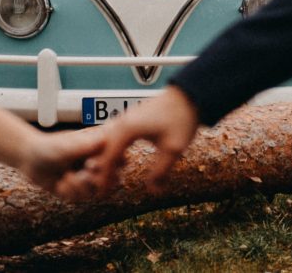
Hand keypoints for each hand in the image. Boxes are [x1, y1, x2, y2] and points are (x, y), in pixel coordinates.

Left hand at [20, 126, 105, 194]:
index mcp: (99, 150)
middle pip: (111, 181)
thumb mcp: (66, 147)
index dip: (111, 167)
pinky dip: (68, 191)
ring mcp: (86, 178)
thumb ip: (84, 146)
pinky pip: (79, 198)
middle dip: (96, 181)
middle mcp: (96, 164)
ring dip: (79, 186)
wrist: (29, 158)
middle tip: (82, 174)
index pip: (119, 160)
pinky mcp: (75, 190)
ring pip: (95, 192)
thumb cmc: (49, 146)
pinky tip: (59, 182)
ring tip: (66, 176)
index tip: (91, 164)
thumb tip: (103, 141)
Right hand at [77, 86, 199, 194]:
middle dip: (102, 170)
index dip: (104, 178)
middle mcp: (121, 123)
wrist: (189, 95)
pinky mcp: (130, 118)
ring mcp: (125, 118)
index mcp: (127, 130)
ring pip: (106, 142)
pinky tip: (122, 160)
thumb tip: (153, 190)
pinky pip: (114, 136)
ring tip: (113, 177)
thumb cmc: (181, 119)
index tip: (103, 195)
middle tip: (106, 189)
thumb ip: (161, 172)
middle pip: (102, 150)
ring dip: (106, 160)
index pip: (108, 158)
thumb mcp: (173, 149)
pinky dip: (112, 150)